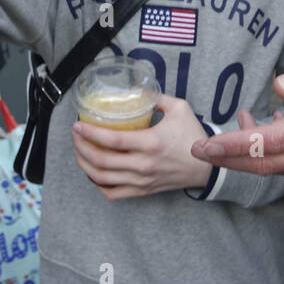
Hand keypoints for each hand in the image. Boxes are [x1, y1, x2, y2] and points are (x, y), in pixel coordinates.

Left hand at [72, 94, 212, 199]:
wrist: (207, 166)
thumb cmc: (192, 135)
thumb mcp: (179, 108)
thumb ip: (156, 97)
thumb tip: (134, 90)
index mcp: (151, 143)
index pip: (112, 140)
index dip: (90, 133)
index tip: (77, 125)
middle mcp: (143, 165)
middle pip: (101, 161)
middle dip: (81, 147)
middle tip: (76, 136)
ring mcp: (142, 181)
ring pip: (102, 178)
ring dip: (85, 165)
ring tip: (79, 151)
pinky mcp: (143, 191)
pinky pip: (113, 193)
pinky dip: (98, 184)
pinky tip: (93, 173)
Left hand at [189, 57, 283, 187]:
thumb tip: (279, 88)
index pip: (268, 142)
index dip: (233, 145)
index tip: (205, 145)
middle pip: (265, 164)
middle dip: (229, 157)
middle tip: (202, 147)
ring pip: (279, 169)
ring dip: (252, 153)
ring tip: (244, 122)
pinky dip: (276, 156)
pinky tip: (276, 131)